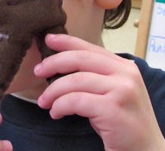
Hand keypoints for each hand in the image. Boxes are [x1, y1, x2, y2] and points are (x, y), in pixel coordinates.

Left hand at [34, 34, 164, 150]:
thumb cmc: (125, 125)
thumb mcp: (113, 93)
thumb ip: (96, 77)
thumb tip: (63, 64)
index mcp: (125, 67)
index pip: (91, 48)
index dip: (67, 41)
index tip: (48, 39)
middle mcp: (126, 74)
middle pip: (81, 59)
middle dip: (54, 63)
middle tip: (38, 71)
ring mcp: (122, 90)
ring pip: (76, 80)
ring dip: (54, 91)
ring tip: (44, 102)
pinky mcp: (113, 109)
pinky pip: (77, 101)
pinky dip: (61, 105)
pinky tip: (56, 113)